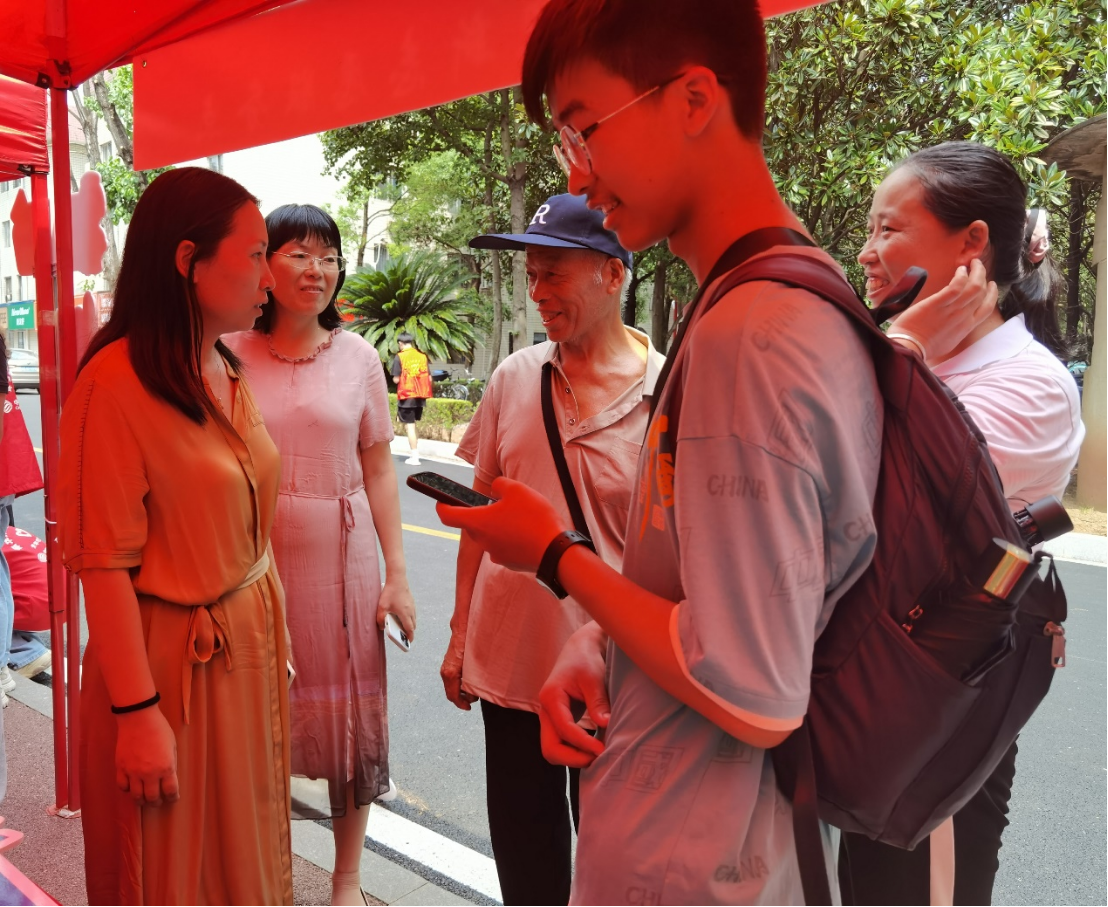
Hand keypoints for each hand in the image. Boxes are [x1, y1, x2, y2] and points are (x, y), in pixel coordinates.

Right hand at [115, 706, 178, 806]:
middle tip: (158, 802)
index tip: (173, 798)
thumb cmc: (159, 729)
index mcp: (166, 767)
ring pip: (136, 796)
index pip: (170, 791)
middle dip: (156, 803)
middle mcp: (150, 774)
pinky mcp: (121, 768)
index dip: (173, 797)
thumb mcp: (172, 745)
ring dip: (141, 801)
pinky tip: (131, 787)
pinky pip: (122, 786)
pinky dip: (127, 789)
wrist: (138, 719)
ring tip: (144, 800)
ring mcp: (133, 772)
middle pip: (152, 798)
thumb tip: (169, 776)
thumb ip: (171, 762)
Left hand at [378, 575, 416, 641]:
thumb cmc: (389, 593)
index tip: (408, 642)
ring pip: (413, 618)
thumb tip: (381, 627)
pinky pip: (412, 612)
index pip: (410, 629)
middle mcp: (411, 610)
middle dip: (409, 631)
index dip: (410, 637)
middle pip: (413, 625)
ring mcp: (412, 605)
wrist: (398, 578)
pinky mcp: (411, 601)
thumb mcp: (382, 607)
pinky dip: (409, 617)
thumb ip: (380, 619)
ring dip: (409, 624)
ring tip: (402, 627)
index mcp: (405, 614)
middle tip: (403, 636)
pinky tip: (401, 615)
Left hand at [436, 477, 567, 573]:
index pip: (447, 516)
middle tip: (501, 502)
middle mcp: (482, 540)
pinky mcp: (509, 562)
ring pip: (491, 534)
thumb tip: (495, 489)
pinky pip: (505, 545)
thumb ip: (500, 485)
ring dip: (499, 525)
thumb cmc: (534, 519)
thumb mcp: (517, 489)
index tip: (442, 500)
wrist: (555, 552)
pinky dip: (512, 537)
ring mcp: (495, 553)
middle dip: (483, 512)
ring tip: (521, 515)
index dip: (442, 506)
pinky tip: (529, 530)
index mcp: (478, 522)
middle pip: (473, 524)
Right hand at [440, 630, 477, 710]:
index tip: (469, 708)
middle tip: (474, 699)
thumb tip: (474, 694)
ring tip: (473, 691)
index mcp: (450, 673)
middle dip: (462, 699)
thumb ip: (473, 681)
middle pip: (451, 693)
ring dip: (461, 691)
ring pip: (451, 686)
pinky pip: (452, 678)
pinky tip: (469, 681)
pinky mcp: (449, 663)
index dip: (461, 704)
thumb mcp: (474, 666)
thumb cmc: (470, 644)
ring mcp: (446, 667)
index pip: (453, 696)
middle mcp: (445, 671)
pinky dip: (459, 684)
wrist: (464, 628)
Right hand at [538, 622, 609, 767]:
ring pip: (553, 749)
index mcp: (551, 698)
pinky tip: (594, 747)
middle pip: (550, 748)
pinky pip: (561, 743)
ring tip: (598, 755)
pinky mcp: (558, 721)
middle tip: (598, 758)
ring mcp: (550, 717)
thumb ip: (597, 702)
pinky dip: (575, 751)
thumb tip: (605, 725)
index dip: (583, 744)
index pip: (564, 730)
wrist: (580, 649)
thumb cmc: (586, 659)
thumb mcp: (594, 678)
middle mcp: (546, 711)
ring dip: (573, 757)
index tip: (603, 750)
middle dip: (573, 758)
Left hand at [892, 259, 997, 362]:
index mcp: (966, 327)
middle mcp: (964, 317)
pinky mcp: (938, 304)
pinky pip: (956, 286)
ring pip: (974, 286)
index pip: (987, 308)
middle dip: (983, 276)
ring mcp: (952, 310)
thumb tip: (955, 321)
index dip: (992, 294)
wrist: (908, 349)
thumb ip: (955, 330)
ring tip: (972, 262)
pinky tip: (959, 269)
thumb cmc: (923, 347)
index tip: (992, 284)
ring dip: (976, 271)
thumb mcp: (947, 342)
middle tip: (978, 266)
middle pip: (982, 293)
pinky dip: (961, 275)